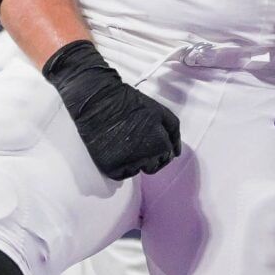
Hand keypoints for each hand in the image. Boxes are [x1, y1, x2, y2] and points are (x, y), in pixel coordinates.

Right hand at [41, 41, 180, 180]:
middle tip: (134, 139)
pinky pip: (121, 174)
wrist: (98, 100)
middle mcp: (145, 157)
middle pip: (152, 166)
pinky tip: (114, 148)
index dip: (158, 148)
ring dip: (134, 160)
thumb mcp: (159, 111)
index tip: (148, 139)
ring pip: (137, 170)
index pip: (166, 157)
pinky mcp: (110, 168)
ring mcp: (127, 164)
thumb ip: (173, 132)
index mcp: (160, 144)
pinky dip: (119, 165)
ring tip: (123, 141)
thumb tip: (176, 153)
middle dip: (147, 155)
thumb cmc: (129, 103)